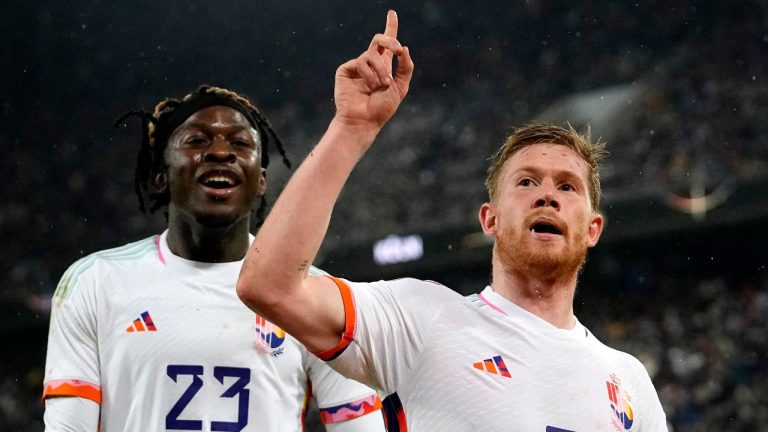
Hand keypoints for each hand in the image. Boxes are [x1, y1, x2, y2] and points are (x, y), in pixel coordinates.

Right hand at [333, 10, 414, 128]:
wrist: (364, 120)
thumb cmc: (381, 109)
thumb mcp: (400, 88)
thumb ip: (405, 68)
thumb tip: (404, 47)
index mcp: (383, 67)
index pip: (387, 44)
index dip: (391, 28)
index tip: (392, 13)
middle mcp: (370, 63)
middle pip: (379, 40)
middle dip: (390, 39)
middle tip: (397, 48)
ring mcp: (357, 66)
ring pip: (373, 54)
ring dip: (381, 71)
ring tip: (381, 86)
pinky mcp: (346, 69)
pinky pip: (362, 62)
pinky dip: (369, 75)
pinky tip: (368, 87)